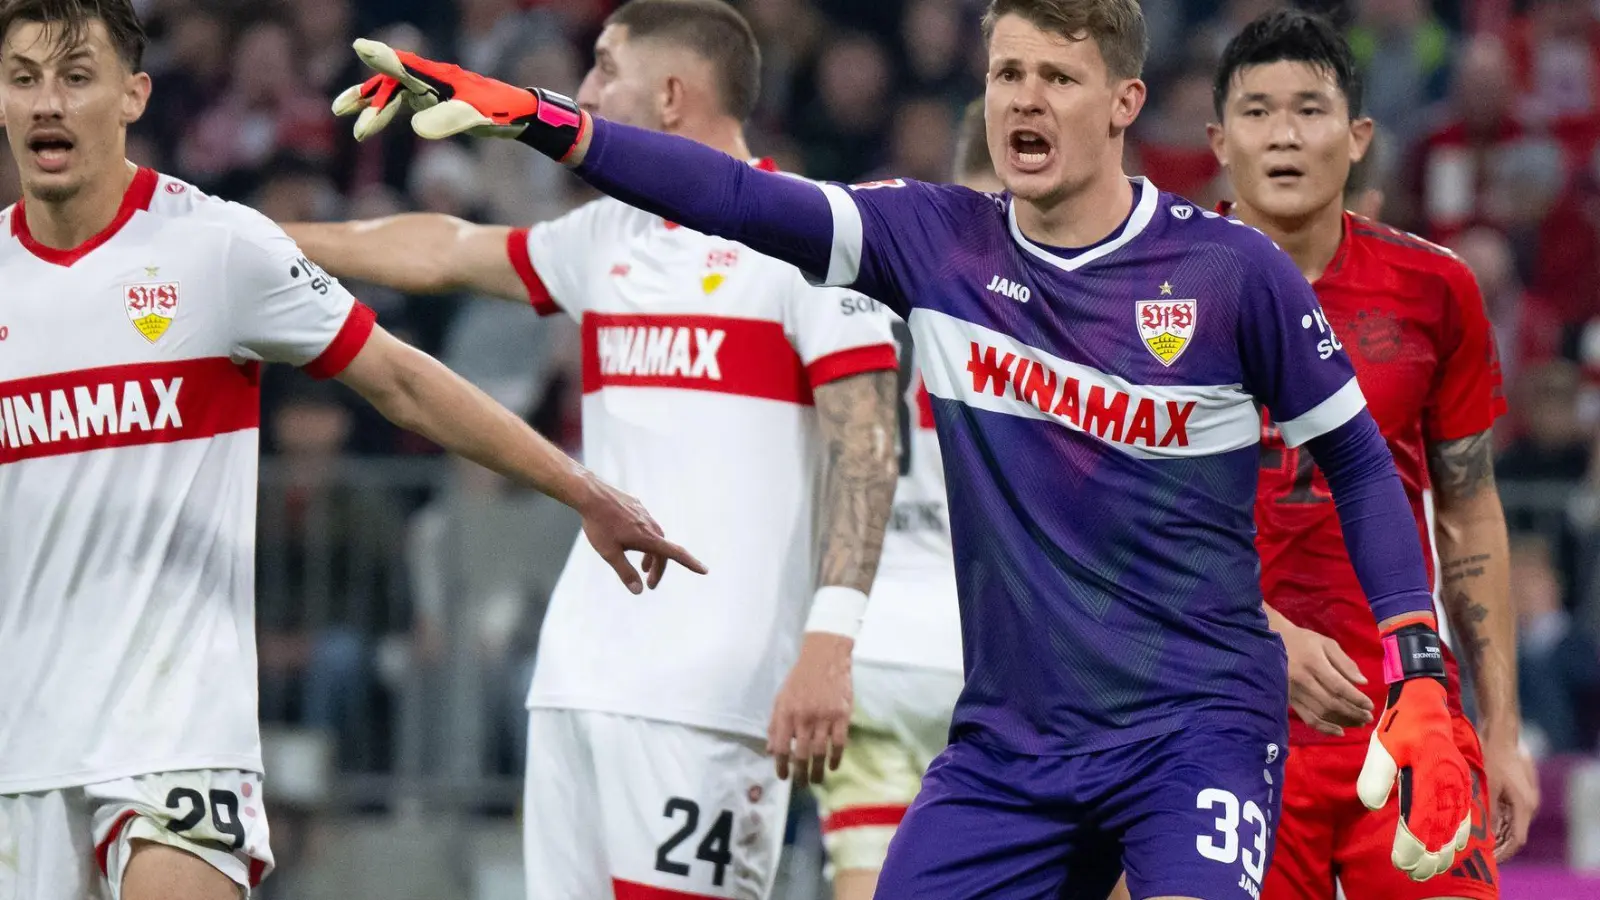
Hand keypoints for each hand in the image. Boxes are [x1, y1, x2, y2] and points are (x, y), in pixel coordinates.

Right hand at [334, 39, 552, 141]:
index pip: (405, 65)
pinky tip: (374, 124)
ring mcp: (432, 90)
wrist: (519, 114)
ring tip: (355, 130)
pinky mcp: (436, 102)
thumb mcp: (474, 117)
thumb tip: (415, 129)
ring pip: (395, 96)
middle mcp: (432, 80)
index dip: (383, 58)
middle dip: (366, 96)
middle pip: (391, 82)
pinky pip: (404, 105)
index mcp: (439, 77)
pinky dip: (387, 113)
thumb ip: (446, 120)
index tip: (360, 47)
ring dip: (373, 109)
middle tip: (340, 111)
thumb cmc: (499, 111)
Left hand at [574, 474, 706, 594]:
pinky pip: (647, 527)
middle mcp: (650, 526)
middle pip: (663, 551)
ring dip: (651, 556)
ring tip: (642, 567)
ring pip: (655, 539)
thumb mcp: (610, 553)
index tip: (704, 570)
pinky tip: (631, 542)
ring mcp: (644, 515)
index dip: (691, 563)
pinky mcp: (636, 507)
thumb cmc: (599, 525)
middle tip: (650, 585)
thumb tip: (639, 591)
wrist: (591, 495)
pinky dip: (645, 541)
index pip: (675, 554)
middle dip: (658, 569)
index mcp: (648, 538)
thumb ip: (626, 572)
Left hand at [768, 632, 852, 788]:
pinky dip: (836, 758)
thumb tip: (771, 751)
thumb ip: (775, 725)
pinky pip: (839, 744)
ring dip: (818, 771)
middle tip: (801, 785)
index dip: (781, 766)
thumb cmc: (800, 679)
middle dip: (800, 774)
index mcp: (786, 714)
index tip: (783, 777)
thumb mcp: (781, 699)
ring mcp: (824, 717)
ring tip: (817, 780)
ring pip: (820, 753)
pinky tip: (833, 766)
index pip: (781, 748)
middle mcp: (804, 717)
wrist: (824, 657)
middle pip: (801, 755)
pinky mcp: (842, 715)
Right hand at [1280, 620, 1372, 736]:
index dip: (1356, 698)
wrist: (1270, 643)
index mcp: (1313, 662)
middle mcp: (1303, 679)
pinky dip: (1325, 728)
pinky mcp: (1289, 700)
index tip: (1370, 705)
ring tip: (1358, 723)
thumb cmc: (1302, 641)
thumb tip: (1363, 682)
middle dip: (1353, 712)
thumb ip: (1345, 662)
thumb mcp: (1325, 643)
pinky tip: (1339, 731)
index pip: (1338, 686)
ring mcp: (1294, 692)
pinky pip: (1308, 718)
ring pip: (1321, 713)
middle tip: (1368, 717)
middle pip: (1331, 702)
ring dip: (1342, 721)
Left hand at [1357, 674, 1472, 880]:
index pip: (1421, 820)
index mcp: (1429, 775)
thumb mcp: (1382, 745)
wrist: (1425, 700)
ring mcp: (1458, 781)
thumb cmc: (1400, 725)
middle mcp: (1449, 782)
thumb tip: (1371, 805)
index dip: (1412, 844)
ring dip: (1446, 848)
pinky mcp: (1461, 780)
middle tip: (1415, 874)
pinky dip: (1461, 832)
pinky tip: (1456, 846)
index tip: (1401, 862)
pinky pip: (1466, 812)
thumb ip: (1376, 776)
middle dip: (1429, 855)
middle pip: (1442, 828)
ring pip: (1456, 824)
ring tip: (1433, 868)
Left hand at [1482, 735, 1538, 860]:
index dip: (1504, 853)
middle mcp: (1530, 804)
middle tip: (1482, 854)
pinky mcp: (1520, 790)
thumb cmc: (1493, 757)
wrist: (1501, 734)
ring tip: (1482, 843)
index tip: (1491, 860)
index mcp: (1524, 806)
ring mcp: (1527, 797)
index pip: (1517, 840)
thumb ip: (1489, 811)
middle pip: (1516, 833)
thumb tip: (1484, 832)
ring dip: (1500, 833)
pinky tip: (1486, 825)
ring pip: (1513, 822)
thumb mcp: (1488, 786)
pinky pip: (1512, 811)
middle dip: (1500, 845)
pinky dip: (1501, 820)